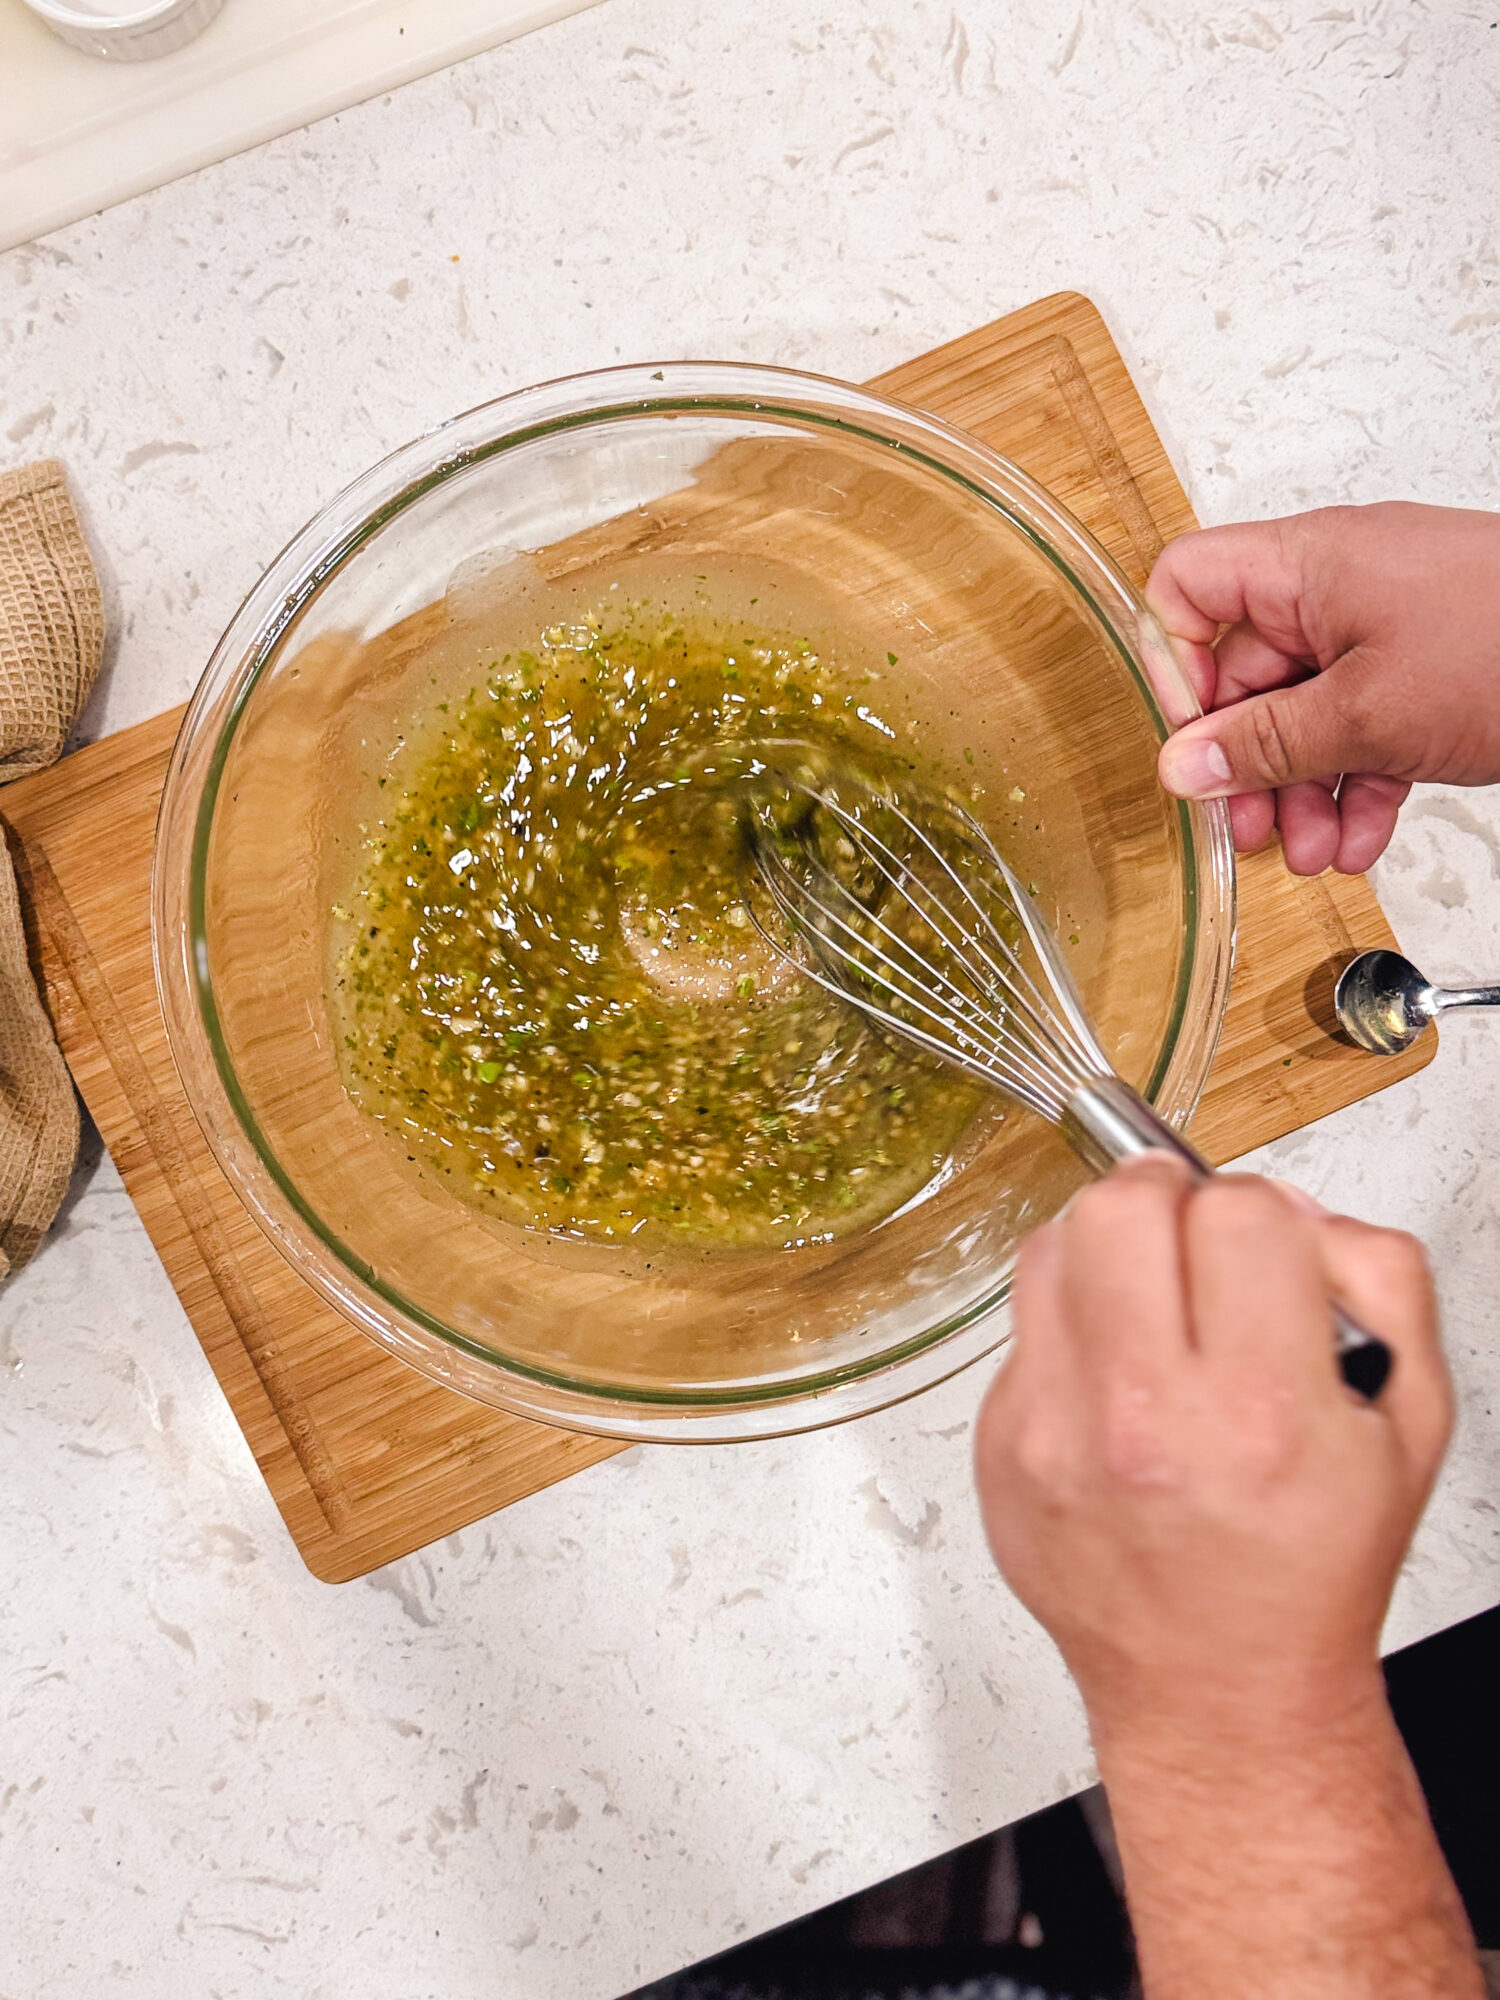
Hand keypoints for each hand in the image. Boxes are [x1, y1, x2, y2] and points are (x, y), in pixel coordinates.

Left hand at [974, 1159, 1450, 1748]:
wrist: (1221, 1692)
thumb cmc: (1310, 1570)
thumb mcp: (1409, 1428)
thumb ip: (1384, 1288)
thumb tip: (1306, 1215)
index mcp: (1259, 1412)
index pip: (1239, 1212)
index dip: (1265, 1215)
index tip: (1271, 1252)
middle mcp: (1142, 1420)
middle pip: (1121, 1206)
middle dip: (1171, 1203)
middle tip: (1197, 1243)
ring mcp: (1053, 1434)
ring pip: (1051, 1246)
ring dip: (1107, 1250)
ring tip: (1151, 1299)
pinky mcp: (998, 1448)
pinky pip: (1020, 1325)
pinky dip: (1071, 1327)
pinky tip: (1116, 1379)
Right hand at [1146, 502, 1499, 874]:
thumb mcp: (1368, 714)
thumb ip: (1265, 744)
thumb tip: (1184, 765)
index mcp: (1308, 565)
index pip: (1189, 588)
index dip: (1174, 667)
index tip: (1193, 742)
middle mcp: (1338, 587)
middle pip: (1246, 671)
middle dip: (1246, 760)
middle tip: (1247, 825)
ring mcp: (1385, 628)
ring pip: (1305, 712)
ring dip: (1300, 789)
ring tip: (1313, 851)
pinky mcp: (1426, 670)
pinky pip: (1362, 728)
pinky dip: (1356, 786)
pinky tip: (1361, 838)